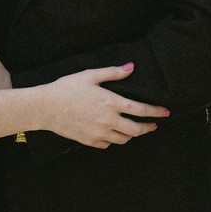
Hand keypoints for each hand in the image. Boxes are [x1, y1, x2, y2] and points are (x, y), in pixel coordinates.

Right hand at [39, 63, 170, 147]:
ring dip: (131, 134)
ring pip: (124, 139)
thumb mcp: (90, 75)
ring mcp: (99, 133)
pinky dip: (113, 139)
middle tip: (153, 125)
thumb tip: (131, 67)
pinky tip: (111, 133)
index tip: (166, 113)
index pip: (141, 110)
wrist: (45, 107)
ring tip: (132, 128)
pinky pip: (108, 144)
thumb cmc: (67, 88)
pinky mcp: (90, 141)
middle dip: (148, 128)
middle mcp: (108, 120)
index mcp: (111, 102)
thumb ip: (113, 72)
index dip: (156, 112)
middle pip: (136, 130)